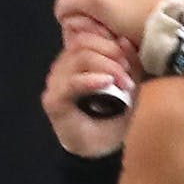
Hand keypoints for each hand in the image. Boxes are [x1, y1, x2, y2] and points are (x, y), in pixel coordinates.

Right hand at [41, 15, 141, 156]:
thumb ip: (129, 63)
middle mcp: (63, 66)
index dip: (107, 37)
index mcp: (78, 59)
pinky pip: (72, 83)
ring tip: (123, 81)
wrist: (100, 150)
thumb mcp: (129, 85)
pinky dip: (91, 80)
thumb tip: (124, 39)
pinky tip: (107, 83)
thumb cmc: (113, 115)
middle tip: (128, 70)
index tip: (128, 52)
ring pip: (78, 59)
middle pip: (83, 43)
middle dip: (110, 52)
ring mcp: (56, 82)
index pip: (87, 34)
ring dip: (106, 66)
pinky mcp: (54, 100)